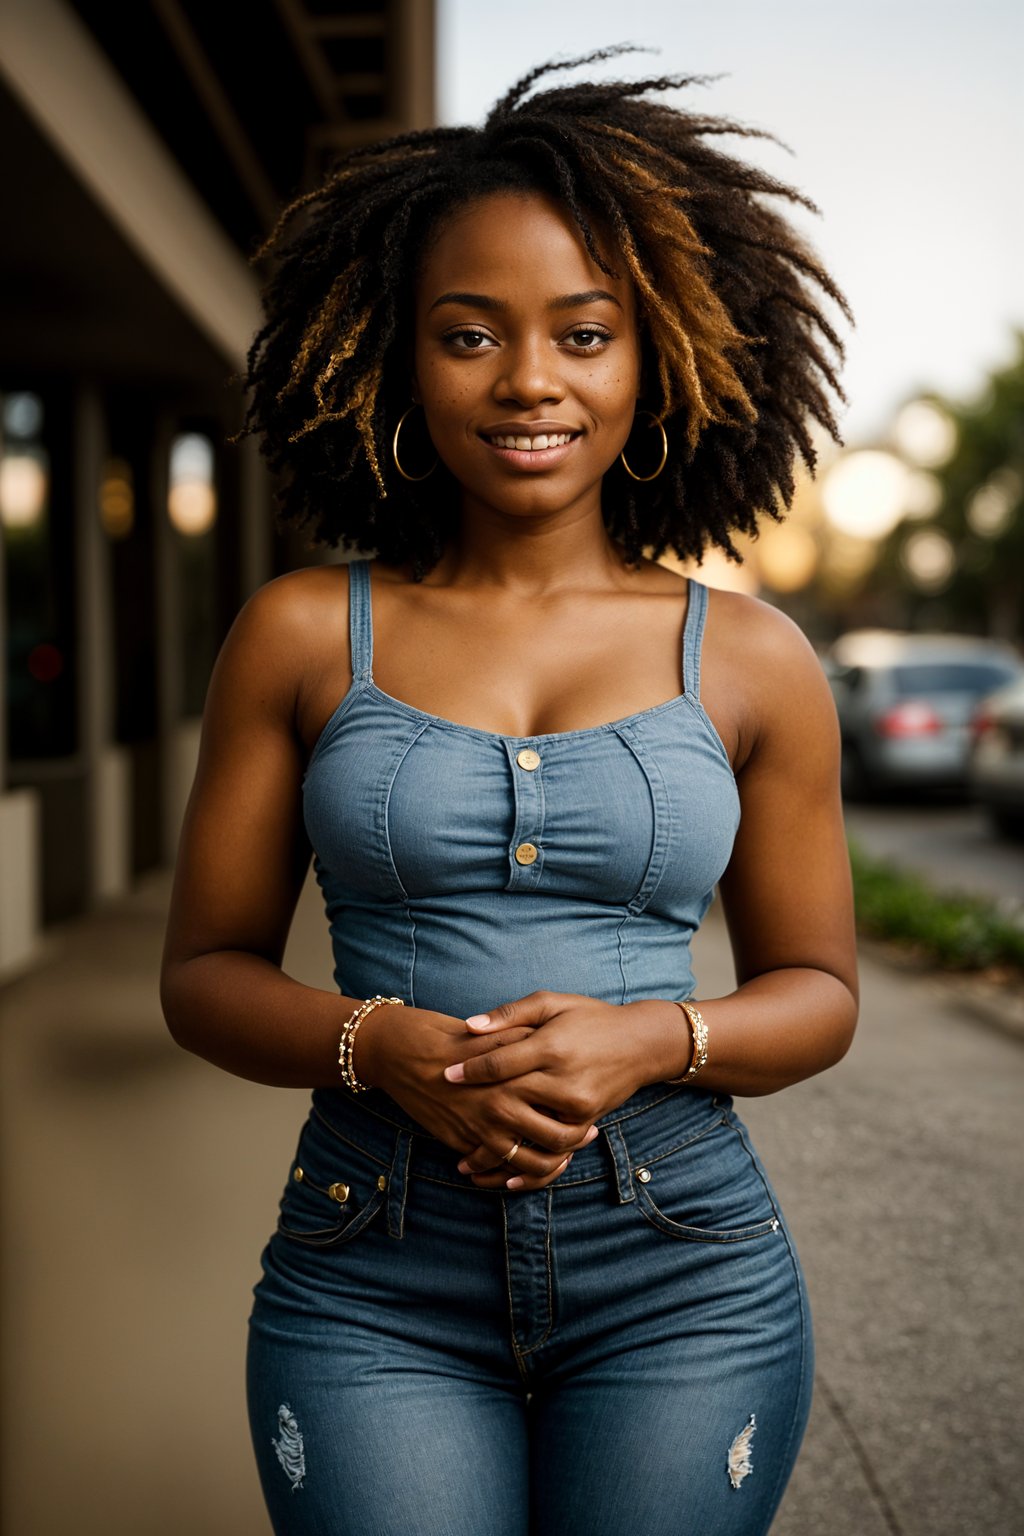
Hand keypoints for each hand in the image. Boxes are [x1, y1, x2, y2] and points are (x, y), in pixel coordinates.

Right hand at [356, 1003, 596, 1189]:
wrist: (402, 1054)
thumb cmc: (450, 1036)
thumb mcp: (494, 1031)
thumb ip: (527, 1040)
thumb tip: (556, 1048)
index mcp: (516, 1075)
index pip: (563, 1104)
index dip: (581, 1112)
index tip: (589, 1110)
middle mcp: (503, 1105)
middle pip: (556, 1138)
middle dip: (574, 1143)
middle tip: (585, 1137)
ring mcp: (483, 1128)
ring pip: (531, 1163)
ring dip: (549, 1166)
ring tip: (559, 1159)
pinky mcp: (463, 1142)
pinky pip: (498, 1169)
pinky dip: (514, 1175)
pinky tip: (523, 1170)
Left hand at [443, 991, 670, 1183]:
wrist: (640, 1043)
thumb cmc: (590, 1017)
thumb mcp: (552, 1002)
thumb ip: (511, 1013)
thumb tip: (469, 1026)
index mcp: (551, 1046)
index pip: (501, 1062)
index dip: (470, 1069)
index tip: (445, 1074)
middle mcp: (564, 1079)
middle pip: (509, 1102)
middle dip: (474, 1113)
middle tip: (444, 1119)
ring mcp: (577, 1106)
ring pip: (529, 1136)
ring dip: (496, 1153)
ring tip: (466, 1160)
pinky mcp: (586, 1121)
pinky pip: (554, 1152)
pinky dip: (529, 1168)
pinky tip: (504, 1176)